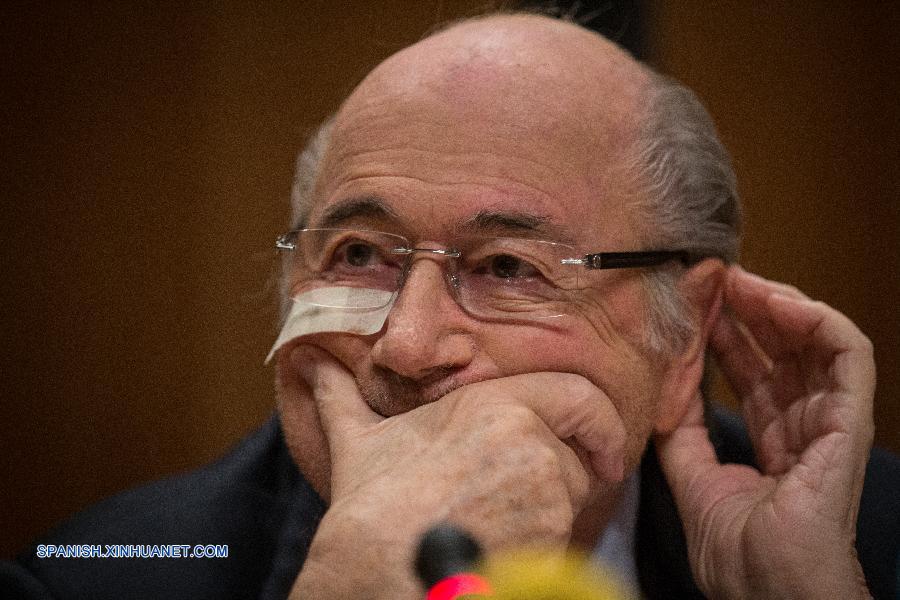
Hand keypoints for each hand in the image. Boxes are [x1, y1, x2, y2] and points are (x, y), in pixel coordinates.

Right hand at [289, 347, 625, 598]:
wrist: (380, 566)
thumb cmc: (372, 503)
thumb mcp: (359, 440)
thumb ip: (343, 396)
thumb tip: (311, 366)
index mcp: (494, 404)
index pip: (578, 393)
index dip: (598, 419)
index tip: (599, 444)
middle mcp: (530, 439)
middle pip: (583, 451)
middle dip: (578, 467)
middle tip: (567, 484)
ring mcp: (545, 490)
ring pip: (575, 496)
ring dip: (553, 507)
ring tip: (499, 519)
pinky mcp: (550, 536)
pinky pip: (565, 534)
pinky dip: (545, 540)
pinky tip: (500, 542)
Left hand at [656, 266, 874, 598]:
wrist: (769, 591)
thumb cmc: (738, 554)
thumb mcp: (691, 477)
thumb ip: (681, 430)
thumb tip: (664, 384)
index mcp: (772, 440)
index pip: (751, 373)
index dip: (725, 337)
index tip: (695, 306)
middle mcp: (803, 425)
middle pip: (780, 351)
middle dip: (747, 311)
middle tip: (714, 280)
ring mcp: (829, 420)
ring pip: (814, 342)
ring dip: (777, 304)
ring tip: (739, 281)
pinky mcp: (850, 420)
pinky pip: (847, 355)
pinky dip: (815, 321)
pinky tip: (776, 301)